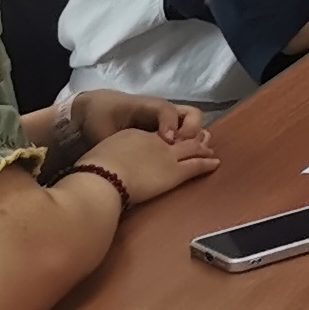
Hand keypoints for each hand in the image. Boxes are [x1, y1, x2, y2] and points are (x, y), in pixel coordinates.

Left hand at [69, 89, 207, 147]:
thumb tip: (132, 161)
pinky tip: (180, 158)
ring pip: (193, 123)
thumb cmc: (99, 119)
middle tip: (178, 149)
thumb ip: (119, 143)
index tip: (167, 142)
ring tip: (184, 155)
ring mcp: (168, 118)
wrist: (95, 109)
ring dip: (194, 138)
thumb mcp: (104, 130)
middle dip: (191, 131)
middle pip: (192, 114)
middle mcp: (163, 111)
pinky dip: (189, 143)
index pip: (167, 110)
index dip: (170, 125)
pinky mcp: (167, 128)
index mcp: (146, 106)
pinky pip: (186, 132)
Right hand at [76, 130, 217, 208]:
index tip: (170, 139)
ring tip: (210, 150)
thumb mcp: (100, 154)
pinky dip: (207, 164)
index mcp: (135, 135)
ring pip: (192, 147)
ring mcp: (167, 154)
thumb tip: (102, 166)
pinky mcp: (175, 171)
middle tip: (202, 138)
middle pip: (179, 135)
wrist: (102, 176)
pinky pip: (196, 165)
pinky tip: (215, 163)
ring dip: (202, 148)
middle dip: (191, 137)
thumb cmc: (93, 169)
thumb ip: (109, 155)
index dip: (165, 135)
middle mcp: (155, 141)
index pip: (156, 133)